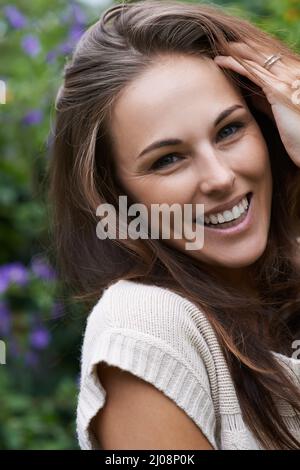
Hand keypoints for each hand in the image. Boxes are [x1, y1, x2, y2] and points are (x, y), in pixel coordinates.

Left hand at [214, 40, 299, 166]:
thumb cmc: (297, 136)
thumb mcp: (279, 113)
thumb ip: (267, 101)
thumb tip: (250, 94)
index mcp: (293, 77)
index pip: (269, 58)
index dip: (250, 53)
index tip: (233, 50)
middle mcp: (291, 74)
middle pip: (262, 53)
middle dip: (242, 47)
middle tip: (222, 44)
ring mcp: (286, 80)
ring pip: (256, 58)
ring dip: (235, 51)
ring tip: (218, 48)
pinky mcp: (277, 89)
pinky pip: (252, 72)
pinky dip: (234, 64)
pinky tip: (221, 61)